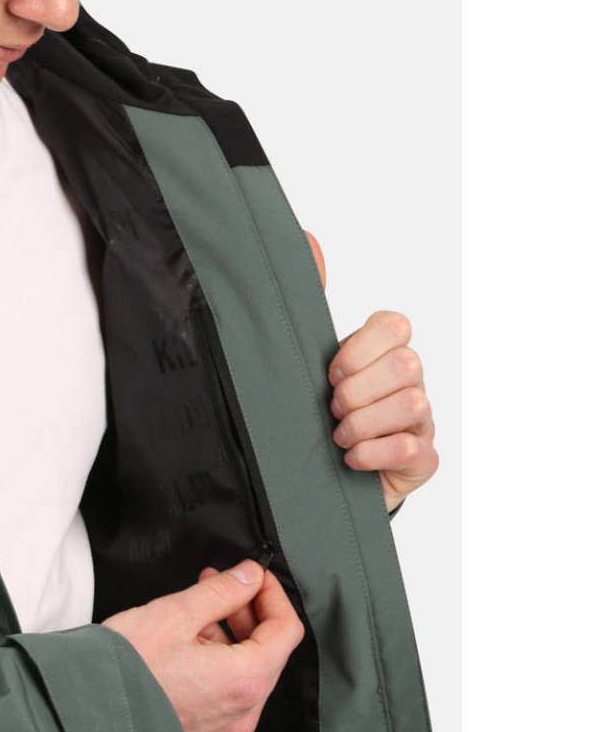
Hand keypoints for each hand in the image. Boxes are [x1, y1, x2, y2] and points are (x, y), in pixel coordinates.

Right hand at [102, 560, 304, 731]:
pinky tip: (182, 651)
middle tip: (217, 584)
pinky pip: (222, 699)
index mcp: (245, 681)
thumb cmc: (124, 673)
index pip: (286, 630)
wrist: (84, 725)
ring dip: (226, 639)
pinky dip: (213, 669)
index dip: (272, 594)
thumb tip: (250, 576)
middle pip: (266, 654)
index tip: (253, 575)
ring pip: (242, 676)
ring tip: (190, 616)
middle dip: (245, 612)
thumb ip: (222, 592)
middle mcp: (242, 715)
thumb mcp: (174, 614)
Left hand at [326, 309, 438, 512]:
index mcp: (385, 355)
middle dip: (359, 390)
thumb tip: (306, 254)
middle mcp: (411, 383)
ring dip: (363, 423)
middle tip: (334, 408)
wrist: (330, 476)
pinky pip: (411, 448)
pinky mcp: (425, 460)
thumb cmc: (324, 417)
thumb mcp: (312, 372)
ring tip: (340, 436)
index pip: (395, 325)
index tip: (332, 373)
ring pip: (411, 404)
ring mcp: (422, 421)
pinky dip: (372, 454)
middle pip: (406, 364)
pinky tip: (352, 458)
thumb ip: (311, 325)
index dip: (361, 348)